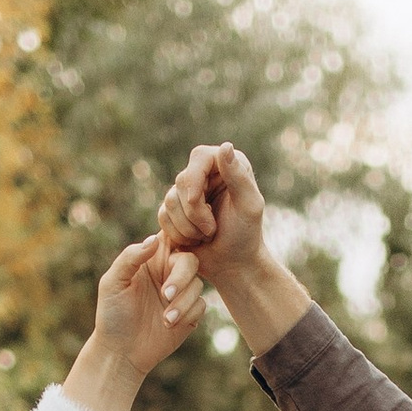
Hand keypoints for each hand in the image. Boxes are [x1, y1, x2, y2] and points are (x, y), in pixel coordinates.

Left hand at [60, 239, 204, 410]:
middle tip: (165, 294)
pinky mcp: (190, 313)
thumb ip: (130, 258)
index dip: (179, 239)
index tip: (171, 255)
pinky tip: (169, 325)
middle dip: (181, 277)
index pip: (171, 238)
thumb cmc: (112, 314)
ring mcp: (180, 293)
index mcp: (151, 259)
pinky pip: (200, 305)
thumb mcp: (113, 282)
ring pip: (197, 285)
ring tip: (165, 319)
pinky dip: (187, 314)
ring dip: (182, 302)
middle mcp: (168, 272)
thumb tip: (154, 240)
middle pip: (190, 260)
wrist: (121, 351)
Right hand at [156, 141, 266, 275]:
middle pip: (182, 182)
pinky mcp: (172, 211)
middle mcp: (204, 174)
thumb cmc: (246, 235)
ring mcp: (186, 192)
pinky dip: (178, 233)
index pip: (199, 157)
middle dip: (195, 212)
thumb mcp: (249, 206)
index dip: (194, 178)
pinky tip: (194, 240)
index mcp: (225, 165)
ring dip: (188, 226)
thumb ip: (238, 176)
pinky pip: (162, 217)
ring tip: (206, 235)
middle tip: (212, 230)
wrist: (233, 264)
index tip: (197, 201)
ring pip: (169, 201)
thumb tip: (225, 146)